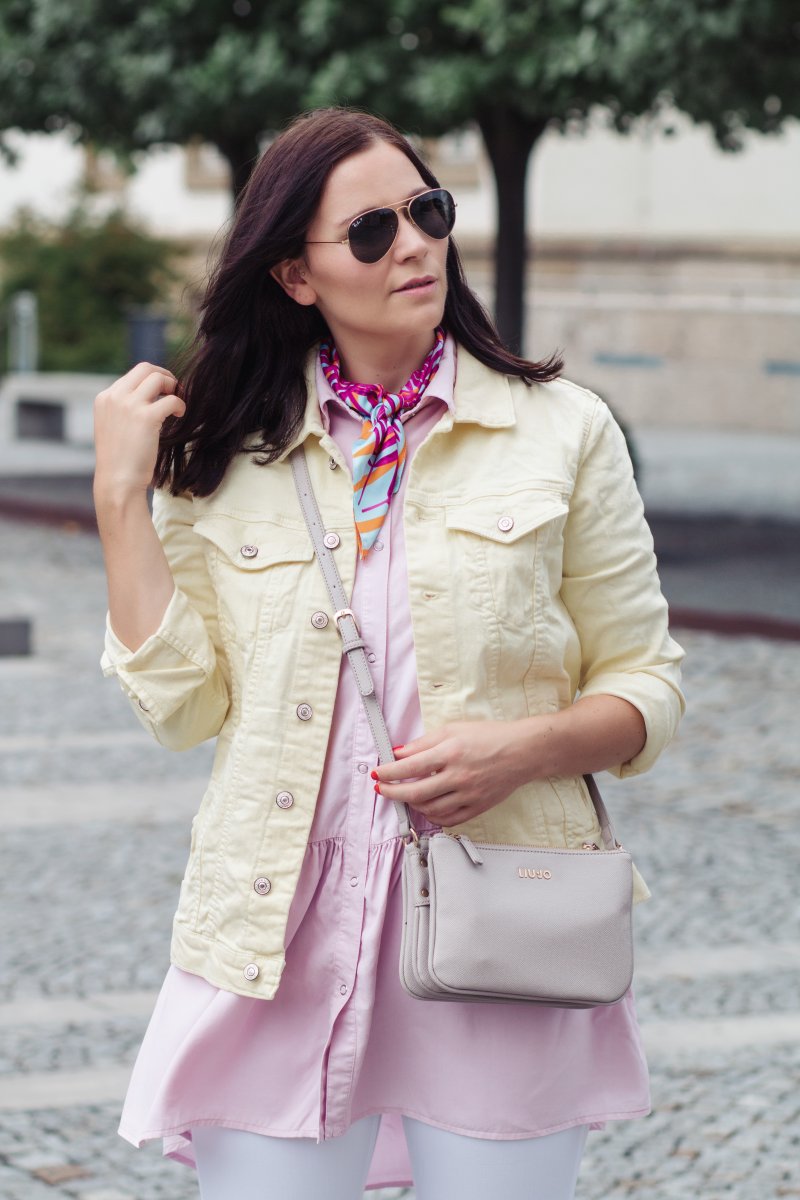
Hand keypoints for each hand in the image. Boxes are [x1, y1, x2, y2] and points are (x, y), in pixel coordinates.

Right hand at [93, 361, 184, 499]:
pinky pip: (171, 400)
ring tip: (177, 404)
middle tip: (175, 390)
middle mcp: (114, 397)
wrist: (117, 481)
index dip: (151, 379)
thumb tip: (149, 397)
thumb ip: (124, 409)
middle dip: (164, 376)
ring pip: (158, 378)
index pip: (132, 375)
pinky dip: (180, 405)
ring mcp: (129, 405)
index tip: (163, 391)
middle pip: (145, 368)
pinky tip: (180, 415)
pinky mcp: (146, 417)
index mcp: (104, 398)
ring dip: (173, 387)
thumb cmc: (119, 460)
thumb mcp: (114, 427)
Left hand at [373, 720, 528, 826]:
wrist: (522, 751)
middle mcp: (459, 776)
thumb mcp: (453, 729)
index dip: (388, 772)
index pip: (409, 767)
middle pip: (415, 793)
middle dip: (392, 792)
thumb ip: (423, 743)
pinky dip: (433, 816)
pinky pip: (449, 820)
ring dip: (412, 804)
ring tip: (406, 795)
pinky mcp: (477, 807)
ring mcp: (469, 795)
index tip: (378, 773)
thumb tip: (399, 753)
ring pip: (430, 809)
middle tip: (382, 789)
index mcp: (451, 753)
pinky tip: (426, 808)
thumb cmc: (490, 737)